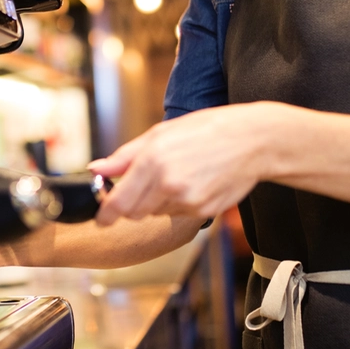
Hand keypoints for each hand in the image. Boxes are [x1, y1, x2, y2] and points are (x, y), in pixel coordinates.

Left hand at [89, 103, 269, 225]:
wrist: (252, 141)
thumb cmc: (207, 130)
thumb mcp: (161, 133)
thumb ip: (125, 156)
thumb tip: (97, 168)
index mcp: (153, 161)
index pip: (119, 203)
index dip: (106, 214)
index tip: (102, 218)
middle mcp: (168, 185)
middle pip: (135, 213)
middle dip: (133, 203)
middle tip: (147, 183)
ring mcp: (187, 201)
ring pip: (157, 213)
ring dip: (158, 201)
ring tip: (178, 176)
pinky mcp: (203, 212)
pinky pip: (179, 214)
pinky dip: (179, 203)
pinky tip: (194, 183)